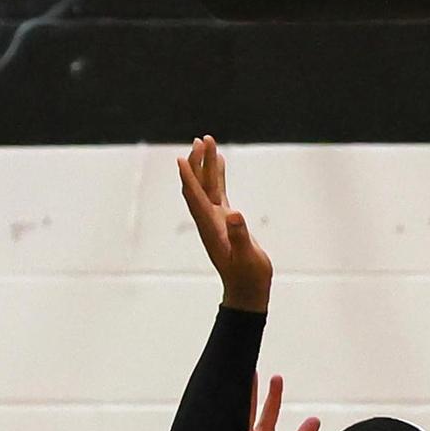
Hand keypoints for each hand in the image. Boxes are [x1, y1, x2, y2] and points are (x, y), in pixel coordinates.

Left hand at [178, 135, 271, 311]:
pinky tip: (219, 163)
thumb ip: (240, 236)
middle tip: (202, 140)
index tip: (181, 158)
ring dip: (207, 165)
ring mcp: (215, 220)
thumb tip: (234, 214)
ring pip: (207, 186)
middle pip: (198, 186)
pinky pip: (217, 192)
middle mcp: (209, 221)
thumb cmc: (248, 276)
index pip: (195, 198)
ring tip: (208, 142)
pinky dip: (217, 176)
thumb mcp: (247, 257)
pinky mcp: (224, 221)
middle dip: (198, 163)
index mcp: (211, 228)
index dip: (188, 178)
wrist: (246, 290)